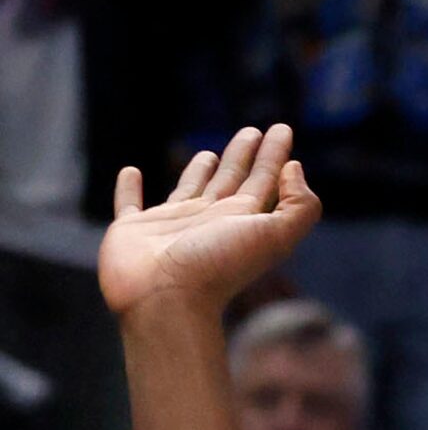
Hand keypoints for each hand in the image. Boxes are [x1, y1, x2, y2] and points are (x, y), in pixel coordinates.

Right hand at [99, 125, 320, 318]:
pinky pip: (128, 204)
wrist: (167, 299)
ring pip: (189, 190)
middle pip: (232, 180)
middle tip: (252, 132)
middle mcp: (211, 221)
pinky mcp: (133, 230)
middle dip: (244, 156)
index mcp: (243, 220)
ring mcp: (171, 226)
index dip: (275, 155)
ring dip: (199, 171)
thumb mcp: (276, 235)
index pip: (264, 180)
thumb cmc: (219, 266)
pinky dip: (128, 188)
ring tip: (208, 153)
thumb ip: (298, 205)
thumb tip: (295, 169)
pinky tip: (131, 172)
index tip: (281, 129)